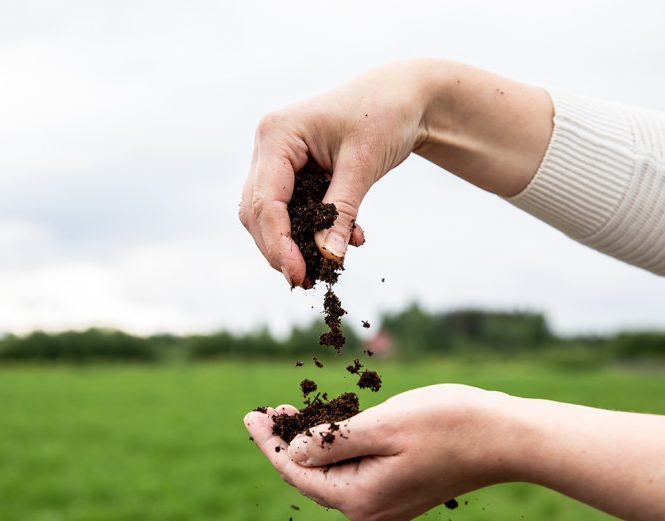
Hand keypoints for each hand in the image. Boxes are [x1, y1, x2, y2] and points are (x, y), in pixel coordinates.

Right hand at [238, 59, 552, 286]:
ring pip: (270, 214)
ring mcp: (279, 157)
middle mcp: (270, 145)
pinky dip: (312, 230)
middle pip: (257, 210)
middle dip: (278, 248)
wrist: (407, 95)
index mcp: (278, 135)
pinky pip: (293, 209)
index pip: (264, 200)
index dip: (277, 243)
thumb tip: (328, 259)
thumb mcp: (363, 165)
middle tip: (305, 281)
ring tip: (323, 269)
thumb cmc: (386, 115)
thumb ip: (341, 213)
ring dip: (294, 243)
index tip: (298, 275)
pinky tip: (348, 239)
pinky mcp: (295, 170)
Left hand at [243, 384, 513, 520]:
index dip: (269, 443)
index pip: (296, 472)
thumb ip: (330, 442)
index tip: (250, 415)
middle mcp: (369, 509)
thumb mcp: (381, 426)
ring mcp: (386, 503)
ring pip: (333, 474)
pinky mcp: (400, 490)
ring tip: (291, 414)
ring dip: (311, 444)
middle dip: (286, 442)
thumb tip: (291, 453)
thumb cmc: (446, 423)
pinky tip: (330, 427)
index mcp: (360, 498)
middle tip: (267, 410)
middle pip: (311, 476)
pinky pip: (354, 472)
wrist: (504, 437)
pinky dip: (337, 449)